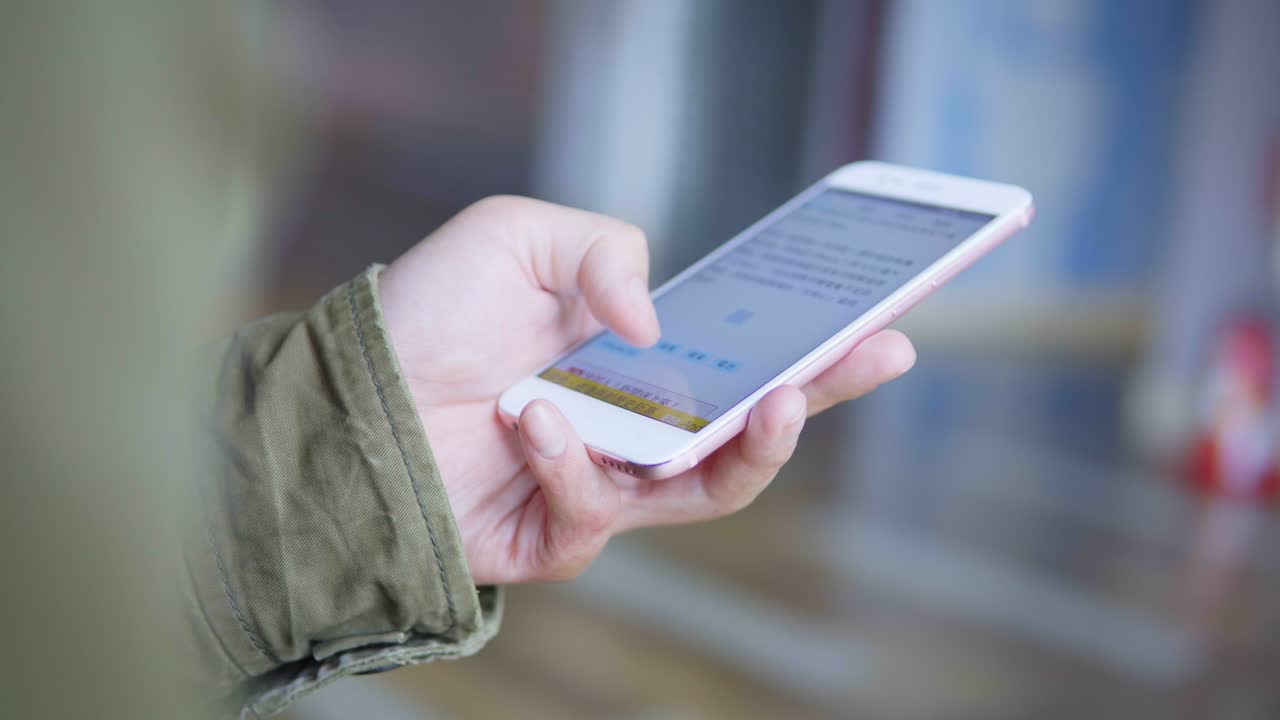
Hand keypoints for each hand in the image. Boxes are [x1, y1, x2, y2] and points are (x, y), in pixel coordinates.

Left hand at [379, 196, 915, 583]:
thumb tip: (657, 330)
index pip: (741, 358)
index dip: (811, 346)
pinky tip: (532, 418)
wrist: (351, 391)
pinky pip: (596, 513)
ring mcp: (601, 483)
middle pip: (749, 431)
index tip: (876, 324)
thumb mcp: (518, 237)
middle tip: (873, 357)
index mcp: (635, 360)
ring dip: (741, 447)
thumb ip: (603, 252)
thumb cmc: (428, 312)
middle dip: (821, 397)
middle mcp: (630, 425)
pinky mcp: (558, 535)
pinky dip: (570, 463)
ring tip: (768, 398)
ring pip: (706, 492)